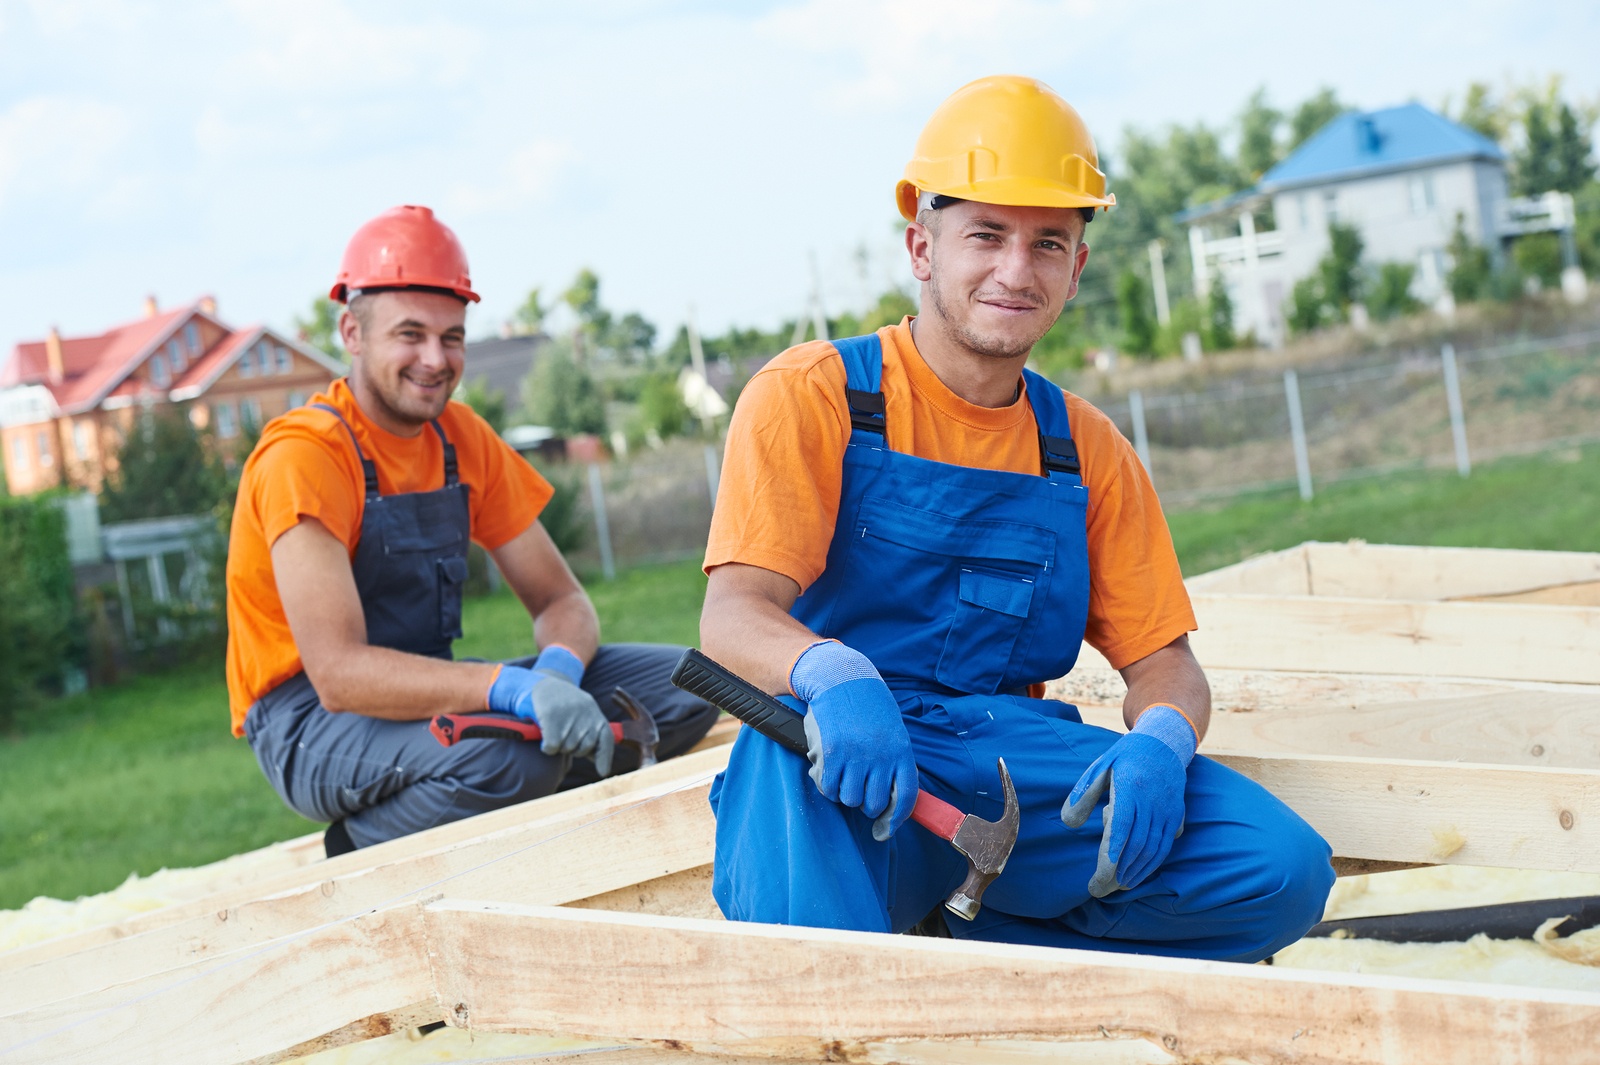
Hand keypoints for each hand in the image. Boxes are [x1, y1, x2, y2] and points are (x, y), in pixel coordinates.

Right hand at [487, 649, 612, 776]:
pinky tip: (545, 736)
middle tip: (565, 735)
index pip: (605, 739)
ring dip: (559, 746)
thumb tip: (603, 768)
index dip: (604, 758)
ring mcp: (569, 714)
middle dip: (573, 748)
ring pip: (566, 749)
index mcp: (595, 714)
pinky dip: (547, 747)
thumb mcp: (584, 717)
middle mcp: (586, 713)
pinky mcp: (551, 716)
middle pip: (583, 749)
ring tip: (556, 730)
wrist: (545, 685)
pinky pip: (552, 747)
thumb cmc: (566, 708)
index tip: (602, 773)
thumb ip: (592, 737)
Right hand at [791, 640, 917, 840]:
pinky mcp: (832, 753)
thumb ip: (892, 763)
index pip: (905, 798)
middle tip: (856, 788)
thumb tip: (890, 803)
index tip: (882, 831)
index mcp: (901, 752)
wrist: (841, 678)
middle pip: (873, 804)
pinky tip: (825, 769)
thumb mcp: (891, 732)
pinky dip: (825, 785)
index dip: (894, 820)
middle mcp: (881, 756)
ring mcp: (856, 755)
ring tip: (840, 772)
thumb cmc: (867, 708)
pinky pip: (828, 788)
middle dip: (863, 803)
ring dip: (842, 791)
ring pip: (849, 799)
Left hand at [1060, 705, 1194, 896]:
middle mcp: (1152, 801)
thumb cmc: (1126, 756)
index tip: (1101, 873)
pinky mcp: (1176, 816)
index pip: (1122, 825)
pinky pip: (1166, 846)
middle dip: (1118, 871)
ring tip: (1116, 887)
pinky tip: (1137, 875)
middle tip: (1099, 890)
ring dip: (1136, 872)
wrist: (1164, 744)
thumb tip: (1068, 823)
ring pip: (1153, 849)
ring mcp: (1167, 810)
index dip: (1113, 851)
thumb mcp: (1100, 766)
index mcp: (1131, 786)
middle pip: (1136, 843)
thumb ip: (1083, 794)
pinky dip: (1152, 864)